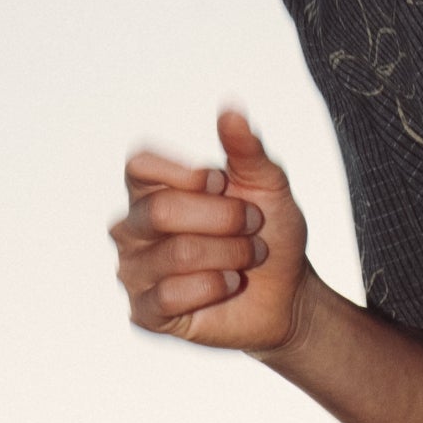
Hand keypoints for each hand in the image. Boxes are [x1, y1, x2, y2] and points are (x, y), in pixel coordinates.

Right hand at [110, 107, 310, 351]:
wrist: (288, 291)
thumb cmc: (270, 232)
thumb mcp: (267, 184)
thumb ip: (246, 148)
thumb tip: (230, 109)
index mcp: (152, 189)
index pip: (139, 166)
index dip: (187, 174)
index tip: (223, 184)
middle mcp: (133, 228)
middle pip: (161, 209)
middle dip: (224, 218)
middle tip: (252, 225)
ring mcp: (134, 271)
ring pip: (176, 253)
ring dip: (230, 254)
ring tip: (248, 257)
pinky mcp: (146, 312)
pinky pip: (171, 294)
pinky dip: (216, 285)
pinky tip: (230, 284)